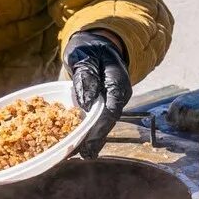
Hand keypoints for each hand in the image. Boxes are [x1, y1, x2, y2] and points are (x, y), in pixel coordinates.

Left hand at [64, 30, 129, 157]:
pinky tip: (79, 144)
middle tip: (86, 155)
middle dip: (96, 138)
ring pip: (103, 122)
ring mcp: (111, 100)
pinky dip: (88, 131)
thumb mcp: (84, 57)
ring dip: (92, 138)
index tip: (89, 140)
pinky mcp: (102, 103)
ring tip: (82, 154)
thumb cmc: (90, 48)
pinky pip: (97, 119)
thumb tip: (87, 103)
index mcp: (118, 82)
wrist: (97, 44)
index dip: (100, 126)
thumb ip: (86, 78)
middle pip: (108, 120)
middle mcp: (118, 94)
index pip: (111, 108)